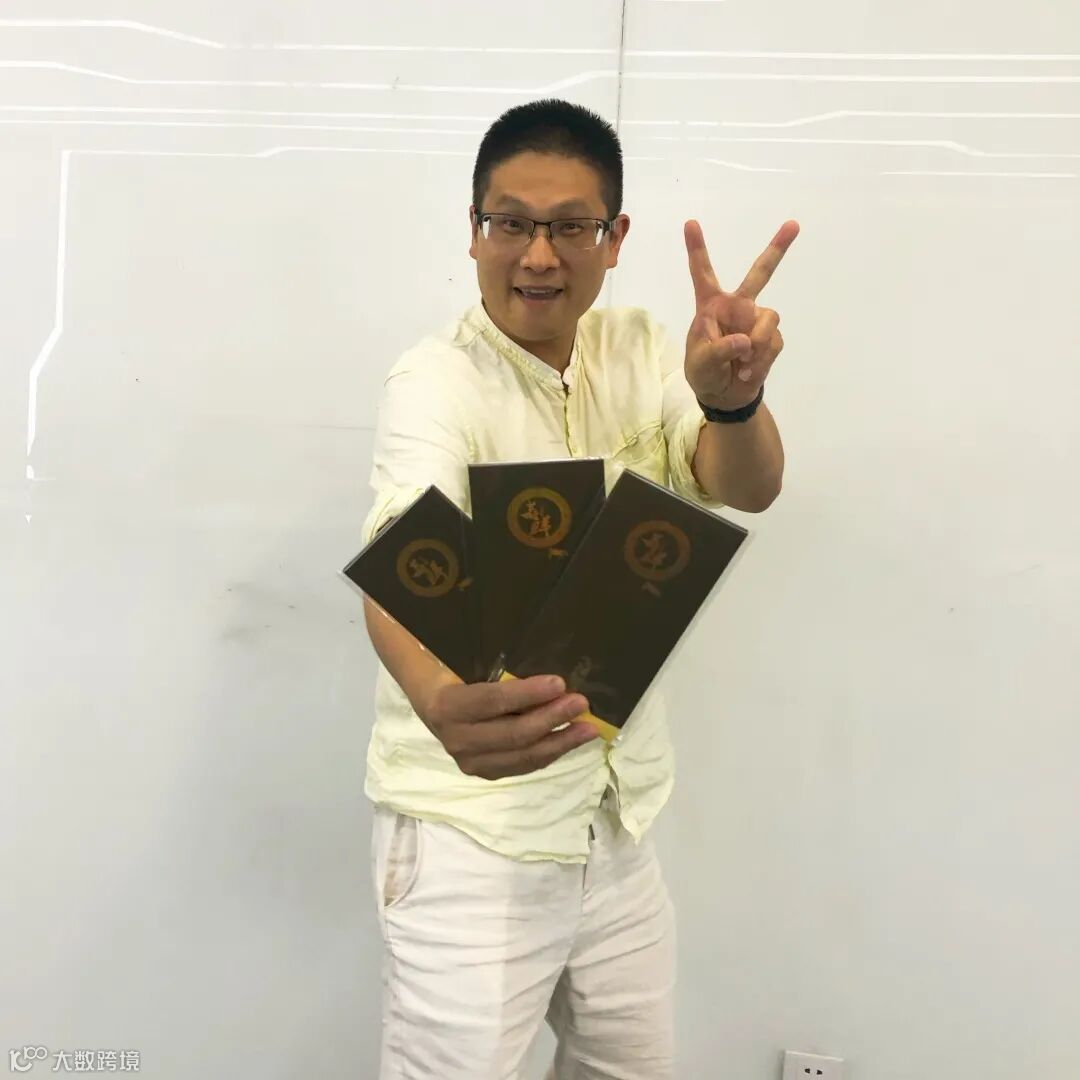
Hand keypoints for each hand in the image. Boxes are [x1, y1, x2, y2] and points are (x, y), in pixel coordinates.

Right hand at [418, 675, 598, 780]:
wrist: (431, 704)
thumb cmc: (454, 673)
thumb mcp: (467, 663)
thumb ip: (499, 669)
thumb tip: (548, 672)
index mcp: (447, 706)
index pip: (494, 701)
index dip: (528, 693)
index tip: (560, 683)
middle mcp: (456, 740)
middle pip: (513, 734)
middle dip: (552, 719)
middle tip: (581, 703)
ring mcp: (470, 762)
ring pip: (523, 756)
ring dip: (560, 742)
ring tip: (588, 729)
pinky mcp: (485, 773)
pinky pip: (524, 765)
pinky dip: (550, 752)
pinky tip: (570, 740)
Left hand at [683, 219, 799, 410]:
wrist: (725, 396)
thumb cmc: (705, 374)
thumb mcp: (701, 364)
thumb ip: (719, 350)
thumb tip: (744, 341)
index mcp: (711, 306)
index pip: (703, 273)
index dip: (697, 249)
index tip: (690, 223)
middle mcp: (737, 306)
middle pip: (760, 274)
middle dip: (778, 249)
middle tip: (794, 224)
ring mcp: (756, 321)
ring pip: (769, 320)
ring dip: (758, 345)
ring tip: (742, 364)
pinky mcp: (771, 338)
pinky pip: (773, 343)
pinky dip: (761, 361)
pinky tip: (748, 371)